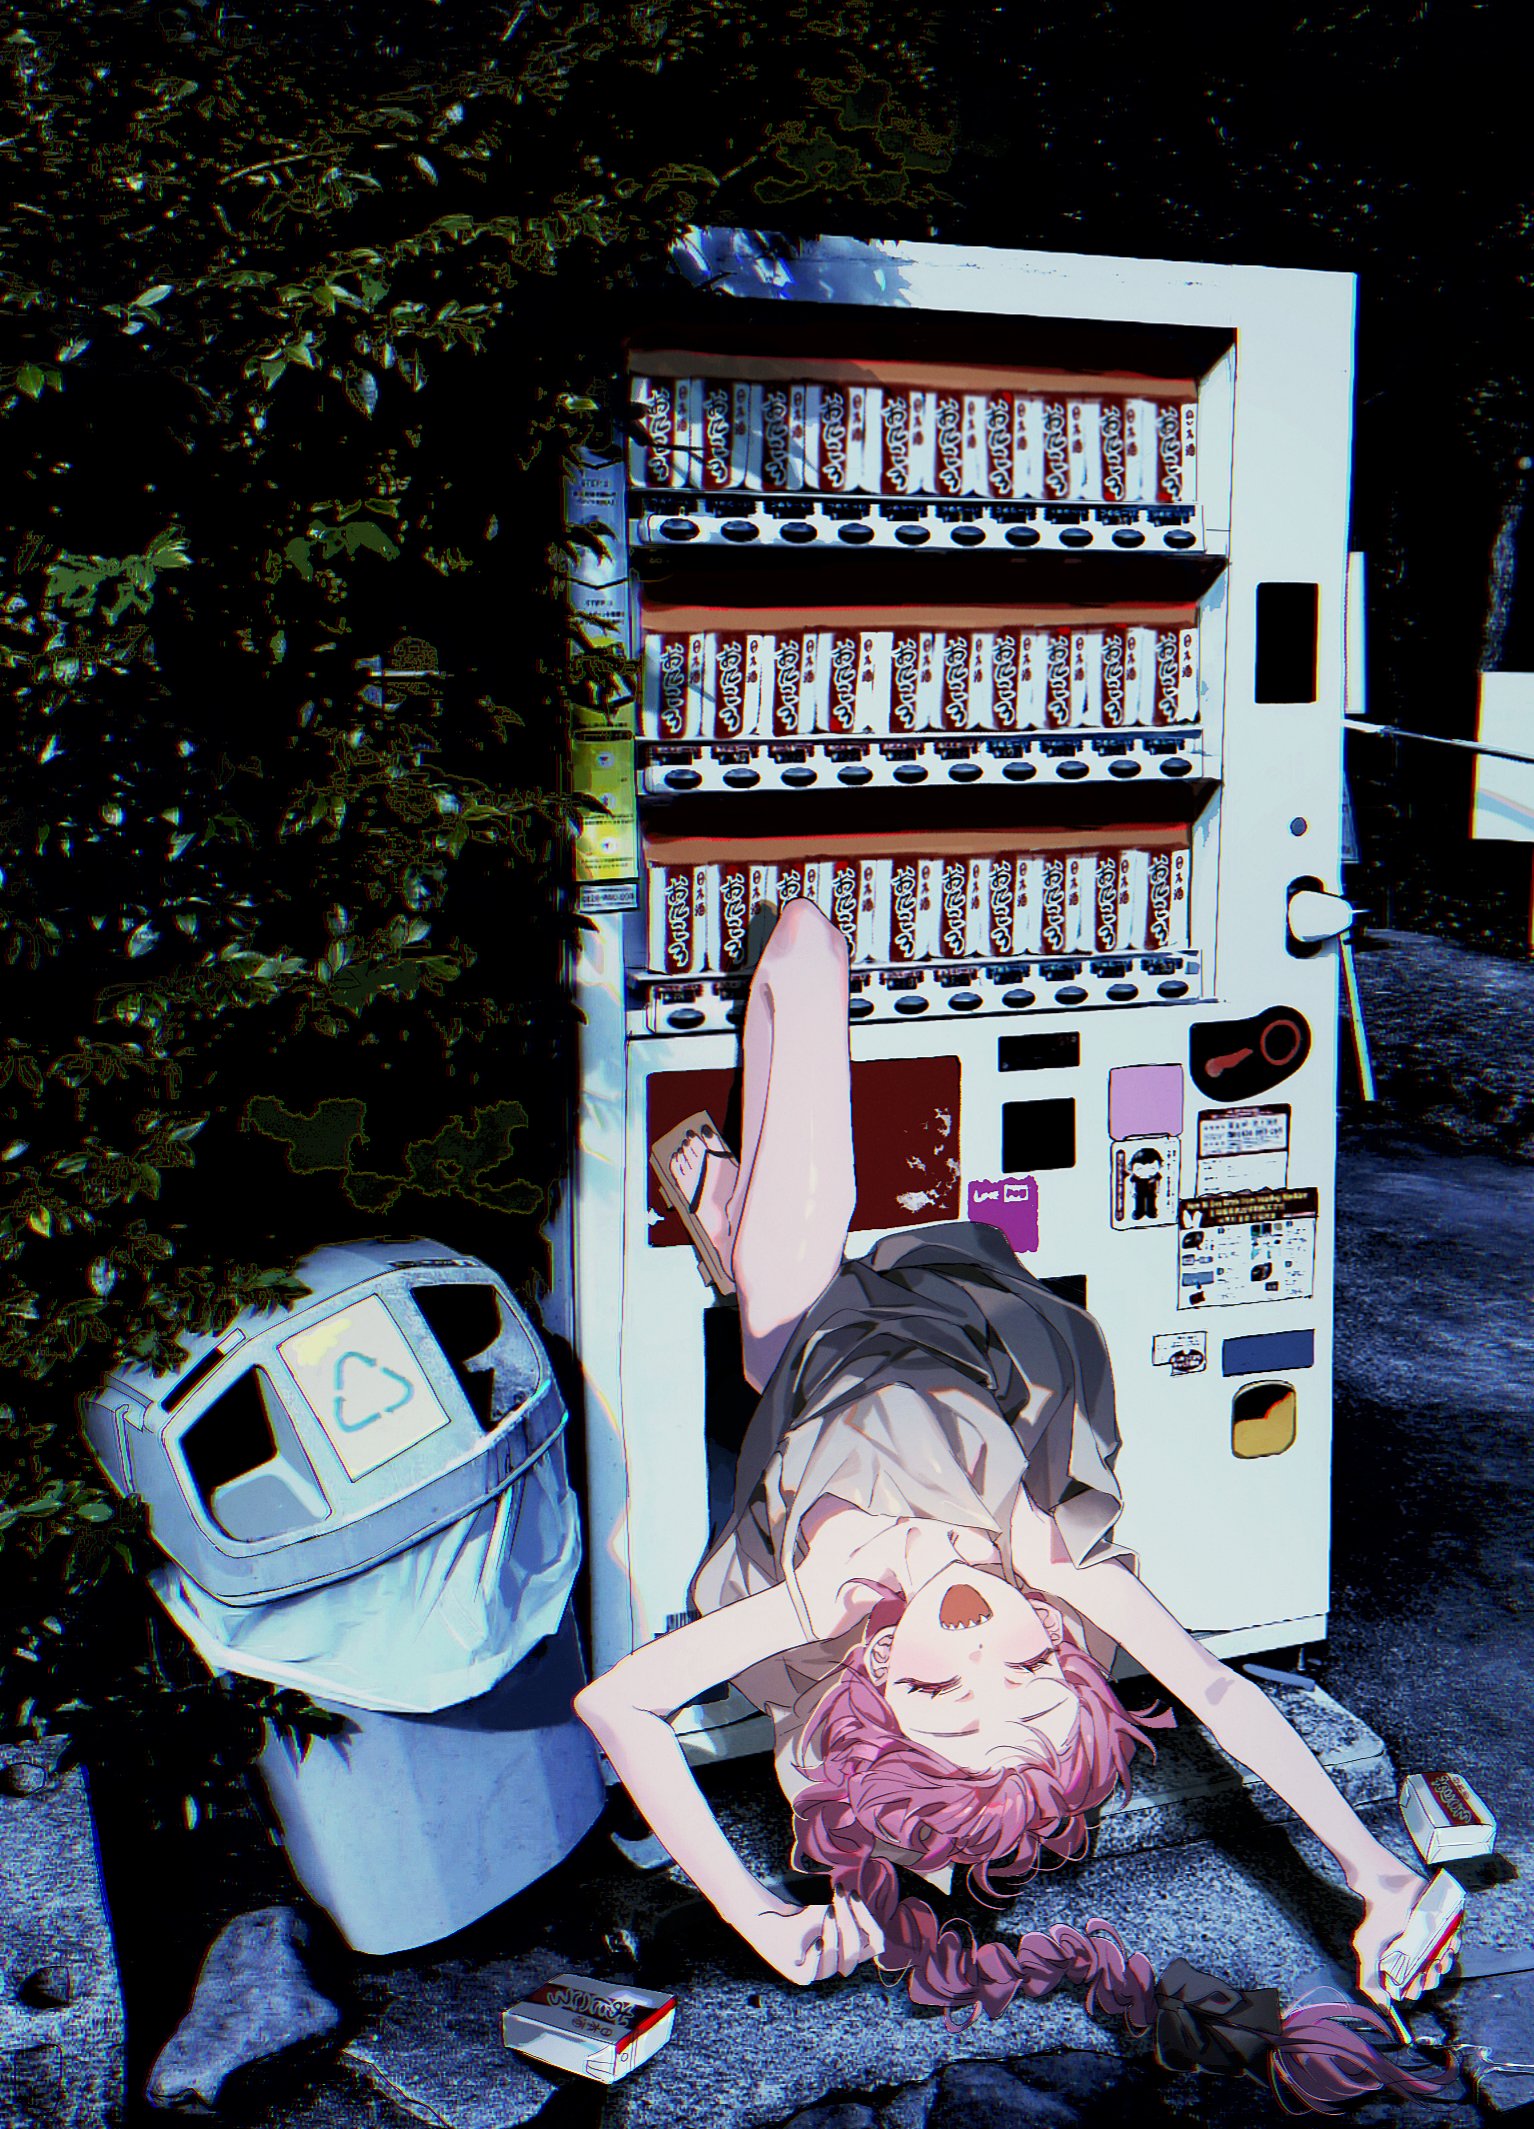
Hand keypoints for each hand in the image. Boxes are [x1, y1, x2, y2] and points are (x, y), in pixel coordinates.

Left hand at [741, 1891, 884, 1986]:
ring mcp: (819, 1974)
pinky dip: (819, 1956)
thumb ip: (845, 1912)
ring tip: (827, 1910)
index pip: (875, 1943)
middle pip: (858, 1952)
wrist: (765, 1919)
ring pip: (841, 1963)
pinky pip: (815, 1973)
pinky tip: (817, 1942)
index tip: (853, 1894)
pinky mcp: (799, 1977)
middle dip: (851, 1920)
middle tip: (839, 1894)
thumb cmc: (798, 1916)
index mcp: (849, 1952)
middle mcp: (837, 1965)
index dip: (869, 1919)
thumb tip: (858, 1900)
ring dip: (836, 1934)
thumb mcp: (827, 1912)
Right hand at [1353, 1869, 1463, 2007]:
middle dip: (1431, 1977)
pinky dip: (1455, 1944)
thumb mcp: (1367, 1948)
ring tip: (1436, 1958)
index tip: (1413, 1989)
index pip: (1417, 1982)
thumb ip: (1370, 1978)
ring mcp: (1436, 1936)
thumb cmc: (1376, 1916)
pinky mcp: (1446, 1921)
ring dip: (1444, 1963)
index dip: (1416, 1988)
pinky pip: (1457, 1938)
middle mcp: (1422, 1949)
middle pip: (1434, 1973)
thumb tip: (1382, 2006)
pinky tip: (1448, 1945)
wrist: (1387, 1885)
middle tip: (1425, 1972)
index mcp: (1405, 1958)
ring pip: (1447, 1958)